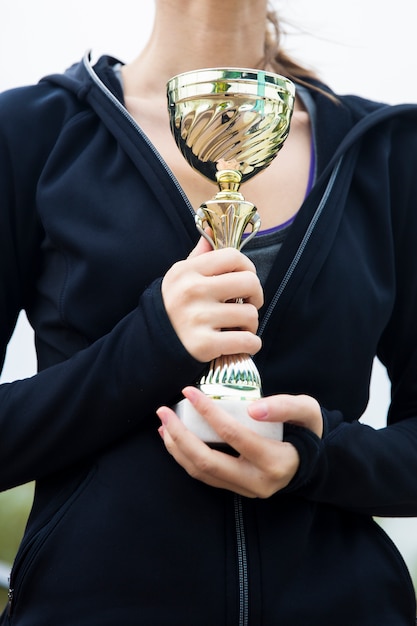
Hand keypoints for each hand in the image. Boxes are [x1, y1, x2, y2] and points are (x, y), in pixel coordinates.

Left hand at [156, 387, 322, 497]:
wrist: (315, 461)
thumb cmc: (308, 430)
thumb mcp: (306, 411)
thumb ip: (284, 406)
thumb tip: (252, 408)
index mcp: (276, 462)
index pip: (234, 436)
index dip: (208, 412)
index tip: (189, 391)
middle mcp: (258, 482)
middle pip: (208, 462)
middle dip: (180, 435)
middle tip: (164, 410)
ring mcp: (245, 490)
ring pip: (202, 473)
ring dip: (177, 447)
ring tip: (163, 423)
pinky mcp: (236, 488)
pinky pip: (204, 476)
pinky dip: (185, 457)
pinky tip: (173, 438)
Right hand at [161, 237, 262, 362]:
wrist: (151, 344)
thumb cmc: (173, 307)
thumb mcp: (179, 277)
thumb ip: (199, 255)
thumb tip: (211, 226)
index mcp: (188, 271)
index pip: (234, 257)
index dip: (248, 268)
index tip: (246, 281)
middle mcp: (192, 291)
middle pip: (250, 282)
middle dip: (257, 296)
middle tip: (248, 304)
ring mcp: (198, 318)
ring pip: (250, 314)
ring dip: (252, 324)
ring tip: (239, 327)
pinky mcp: (204, 345)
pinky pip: (247, 341)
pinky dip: (251, 344)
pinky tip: (243, 343)